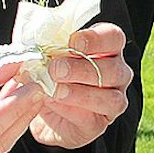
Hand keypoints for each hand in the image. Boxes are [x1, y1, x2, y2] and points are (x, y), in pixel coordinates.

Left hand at [25, 21, 131, 148]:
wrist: (37, 106)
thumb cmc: (46, 69)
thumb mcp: (43, 49)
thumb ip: (44, 37)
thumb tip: (36, 28)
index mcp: (107, 48)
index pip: (113, 37)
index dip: (95, 39)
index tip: (72, 42)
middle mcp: (117, 73)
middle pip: (113, 68)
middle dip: (82, 68)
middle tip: (56, 68)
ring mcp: (113, 100)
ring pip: (110, 97)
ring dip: (79, 92)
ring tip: (54, 89)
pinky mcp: (99, 124)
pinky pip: (93, 119)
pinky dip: (71, 111)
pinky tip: (53, 103)